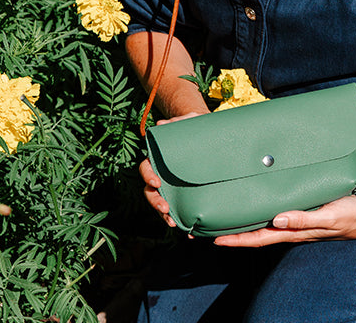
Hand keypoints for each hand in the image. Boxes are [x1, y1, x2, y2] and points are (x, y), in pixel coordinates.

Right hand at [140, 111, 204, 229]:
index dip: (147, 176)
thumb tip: (162, 125)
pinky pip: (179, 210)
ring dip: (164, 215)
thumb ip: (178, 121)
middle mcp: (162, 174)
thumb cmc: (196, 127)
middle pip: (150, 191)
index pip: (146, 168)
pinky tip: (189, 232)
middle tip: (166, 209)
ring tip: (173, 223)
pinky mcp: (184, 194)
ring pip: (161, 203)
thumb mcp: (189, 121)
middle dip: (155, 202)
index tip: (156, 182)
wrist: (209, 135)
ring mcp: (172, 186)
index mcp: (159, 158)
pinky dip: (181, 221)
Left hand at [212, 192, 355, 247]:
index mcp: (293, 231)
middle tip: (206, 226)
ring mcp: (294, 218)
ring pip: (262, 220)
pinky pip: (275, 208)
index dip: (236, 240)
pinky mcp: (300, 206)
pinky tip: (253, 197)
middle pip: (255, 231)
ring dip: (243, 219)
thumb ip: (304, 219)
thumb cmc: (349, 215)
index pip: (259, 238)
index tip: (214, 238)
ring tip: (221, 211)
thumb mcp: (328, 216)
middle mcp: (289, 226)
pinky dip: (260, 206)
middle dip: (231, 231)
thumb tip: (278, 220)